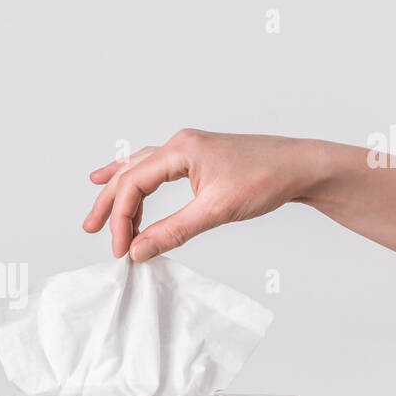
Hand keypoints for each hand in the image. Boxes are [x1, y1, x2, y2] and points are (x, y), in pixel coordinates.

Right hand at [83, 129, 334, 261]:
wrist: (303, 166)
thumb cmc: (267, 179)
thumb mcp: (217, 211)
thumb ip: (174, 232)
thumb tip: (140, 251)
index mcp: (181, 150)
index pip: (134, 185)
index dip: (122, 220)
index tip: (122, 250)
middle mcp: (180, 144)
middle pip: (129, 173)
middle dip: (109, 204)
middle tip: (92, 230)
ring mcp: (188, 150)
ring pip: (140, 170)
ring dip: (121, 194)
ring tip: (101, 215)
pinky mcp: (198, 159)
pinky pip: (156, 169)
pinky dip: (138, 182)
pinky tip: (121, 180)